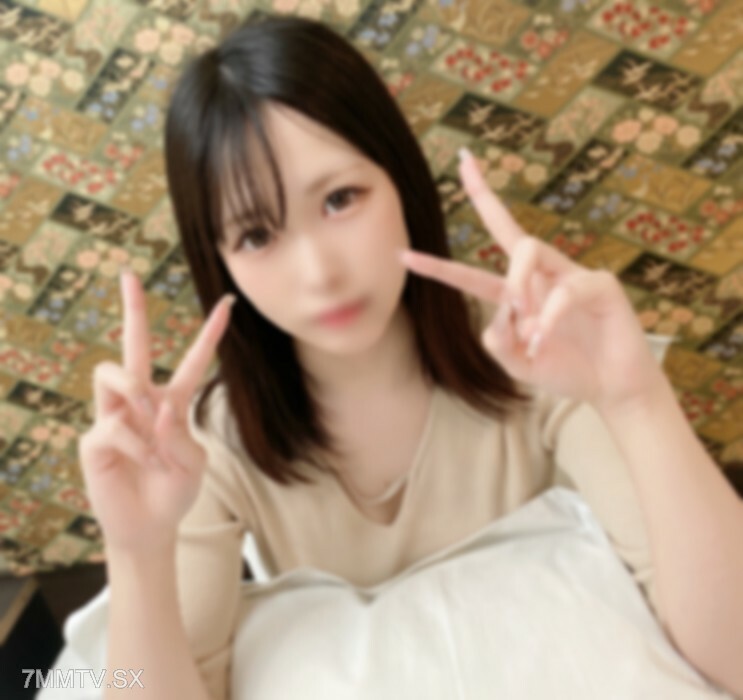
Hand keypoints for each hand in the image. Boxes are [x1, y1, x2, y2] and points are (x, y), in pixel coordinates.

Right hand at [78, 270, 234, 553]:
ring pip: (113, 372)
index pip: (194, 361)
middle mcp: (142, 401)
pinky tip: (143, 461)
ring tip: (149, 423)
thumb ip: (180, 433)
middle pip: (134, 346)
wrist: (150, 526)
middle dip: (132, 309)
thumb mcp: (193, 463)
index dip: (210, 334)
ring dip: (135, 393)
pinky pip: (114, 425)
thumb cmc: (175, 491)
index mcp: (173, 402)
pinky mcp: (95, 437)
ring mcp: (115, 416)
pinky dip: (136, 444)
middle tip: (128, 274)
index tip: (226, 304)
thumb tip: (156, 408)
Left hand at [399, 148, 661, 408]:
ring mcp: (569, 276)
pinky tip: (544, 339)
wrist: (611, 388)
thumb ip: (498, 344)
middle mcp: (541, 277)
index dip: (439, 266)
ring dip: (516, 283)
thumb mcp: (519, 364)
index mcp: (517, 296)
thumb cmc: (566, 370)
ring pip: (528, 249)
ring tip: (524, 321)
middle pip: (508, 228)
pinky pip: (565, 290)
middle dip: (484, 195)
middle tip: (465, 163)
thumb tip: (496, 319)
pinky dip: (549, 317)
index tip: (402, 255)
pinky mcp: (599, 285)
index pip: (474, 273)